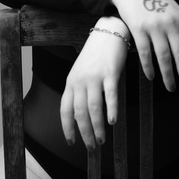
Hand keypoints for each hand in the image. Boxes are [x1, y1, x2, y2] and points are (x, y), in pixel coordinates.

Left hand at [60, 17, 128, 148]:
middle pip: (80, 113)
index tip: (72, 142)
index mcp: (71, 82)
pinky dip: (110, 110)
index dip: (67, 128)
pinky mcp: (110, 72)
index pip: (65, 109)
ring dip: (97, 127)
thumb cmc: (96, 54)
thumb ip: (80, 90)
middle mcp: (80, 80)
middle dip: (84, 133)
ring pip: (93, 108)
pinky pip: (110, 95)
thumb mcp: (82, 72)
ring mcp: (94, 76)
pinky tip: (113, 121)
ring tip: (102, 139)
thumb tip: (82, 115)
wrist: (109, 31)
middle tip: (92, 147)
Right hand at [111, 0, 178, 93]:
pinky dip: (149, 67)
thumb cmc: (154, 1)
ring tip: (171, 88)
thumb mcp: (174, 12)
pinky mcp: (138, 28)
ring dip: (168, 75)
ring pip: (164, 56)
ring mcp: (154, 26)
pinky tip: (152, 77)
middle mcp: (171, 23)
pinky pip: (145, 52)